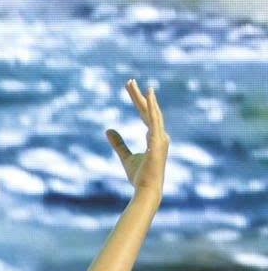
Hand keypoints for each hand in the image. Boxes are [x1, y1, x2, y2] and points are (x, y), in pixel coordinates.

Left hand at [107, 79, 167, 201]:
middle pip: (149, 110)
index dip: (139, 102)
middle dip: (139, 95)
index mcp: (155, 137)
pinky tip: (147, 100)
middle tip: (129, 81)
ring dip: (144, 98)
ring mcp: (161, 138)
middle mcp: (160, 134)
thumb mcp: (125, 157)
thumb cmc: (139, 176)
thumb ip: (118, 143)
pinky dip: (151, 110)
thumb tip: (108, 129)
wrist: (146, 190)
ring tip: (135, 85)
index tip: (131, 89)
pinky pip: (154, 122)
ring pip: (152, 113)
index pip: (145, 115)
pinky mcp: (158, 142)